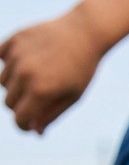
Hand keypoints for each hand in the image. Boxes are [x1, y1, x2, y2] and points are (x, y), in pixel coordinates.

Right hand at [0, 9, 103, 133]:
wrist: (84, 33)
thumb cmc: (82, 70)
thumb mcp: (72, 97)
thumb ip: (51, 114)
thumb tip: (35, 131)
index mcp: (41, 91)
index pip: (20, 119)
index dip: (24, 126)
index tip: (30, 125)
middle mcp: (25, 74)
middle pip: (9, 102)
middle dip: (21, 107)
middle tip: (38, 101)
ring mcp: (17, 56)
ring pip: (2, 82)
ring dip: (15, 87)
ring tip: (36, 80)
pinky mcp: (13, 40)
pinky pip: (1, 59)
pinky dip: (10, 65)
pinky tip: (27, 63)